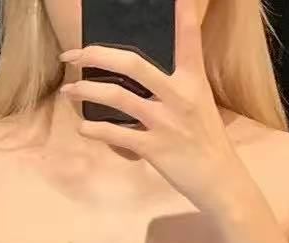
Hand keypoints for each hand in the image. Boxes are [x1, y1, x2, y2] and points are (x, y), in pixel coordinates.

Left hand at [57, 0, 250, 219]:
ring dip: (87, 92)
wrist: (220, 180)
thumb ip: (176, 85)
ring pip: (118, 98)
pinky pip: (117, 135)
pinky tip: (84, 129)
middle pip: (133, 65)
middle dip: (97, 56)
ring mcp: (165, 122)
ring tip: (68, 91)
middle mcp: (178, 96)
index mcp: (193, 80)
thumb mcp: (199, 103)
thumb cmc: (207, 142)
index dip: (182, 14)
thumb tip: (144, 75)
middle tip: (73, 54)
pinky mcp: (155, 149)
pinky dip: (96, 131)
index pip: (188, 38)